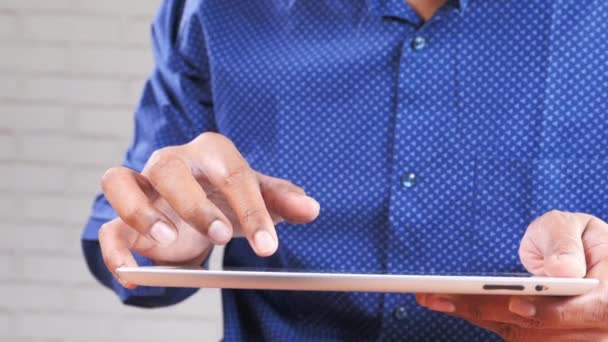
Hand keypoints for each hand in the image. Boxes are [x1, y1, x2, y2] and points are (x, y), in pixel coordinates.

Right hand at [98, 132, 319, 287]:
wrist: (199, 208)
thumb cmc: (230, 197)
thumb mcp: (260, 198)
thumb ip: (284, 201)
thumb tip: (313, 209)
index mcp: (212, 153)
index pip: (233, 174)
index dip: (252, 210)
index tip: (268, 247)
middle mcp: (172, 162)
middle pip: (170, 167)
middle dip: (194, 202)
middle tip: (220, 236)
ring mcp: (143, 186)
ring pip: (120, 182)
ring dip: (140, 212)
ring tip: (169, 239)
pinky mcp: (122, 216)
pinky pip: (107, 226)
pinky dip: (113, 251)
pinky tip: (133, 274)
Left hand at [417, 210, 607, 340]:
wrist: (584, 260)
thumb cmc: (578, 240)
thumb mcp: (575, 227)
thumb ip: (566, 243)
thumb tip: (562, 270)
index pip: (582, 311)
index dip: (549, 311)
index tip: (516, 303)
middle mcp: (595, 329)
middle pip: (540, 328)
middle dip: (489, 310)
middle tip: (442, 295)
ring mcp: (571, 340)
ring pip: (523, 336)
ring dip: (477, 316)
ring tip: (435, 298)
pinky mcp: (547, 340)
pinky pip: (514, 335)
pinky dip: (481, 318)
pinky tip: (451, 304)